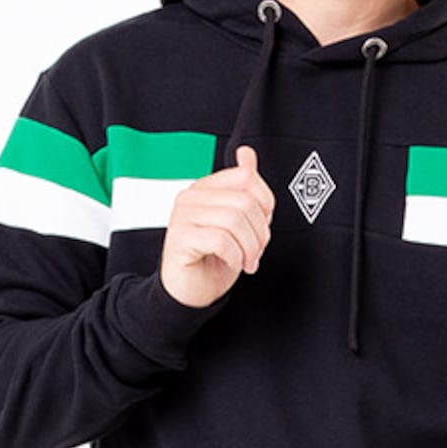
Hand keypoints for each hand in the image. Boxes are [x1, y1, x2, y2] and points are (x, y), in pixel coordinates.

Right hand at [160, 143, 275, 308]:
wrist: (190, 293)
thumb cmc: (212, 259)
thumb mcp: (236, 222)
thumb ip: (243, 190)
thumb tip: (247, 154)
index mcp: (205, 188)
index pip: (246, 177)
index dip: (265, 204)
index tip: (263, 226)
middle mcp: (191, 197)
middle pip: (245, 201)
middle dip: (259, 232)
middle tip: (256, 251)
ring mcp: (183, 216)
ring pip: (235, 220)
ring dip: (249, 247)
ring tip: (246, 260)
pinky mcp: (180, 238)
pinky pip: (221, 240)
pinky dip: (234, 256)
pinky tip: (231, 263)